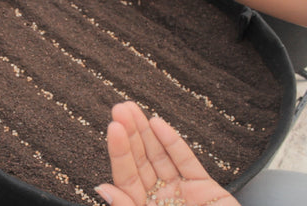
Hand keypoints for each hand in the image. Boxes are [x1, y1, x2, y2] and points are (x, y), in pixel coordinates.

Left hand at [95, 101, 239, 205]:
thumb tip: (102, 188)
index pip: (125, 176)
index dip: (119, 151)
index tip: (113, 127)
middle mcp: (158, 197)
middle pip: (140, 160)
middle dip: (130, 134)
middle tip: (120, 108)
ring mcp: (181, 190)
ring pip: (160, 155)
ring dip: (146, 132)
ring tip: (133, 110)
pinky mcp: (204, 187)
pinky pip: (186, 160)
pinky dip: (173, 142)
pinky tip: (157, 124)